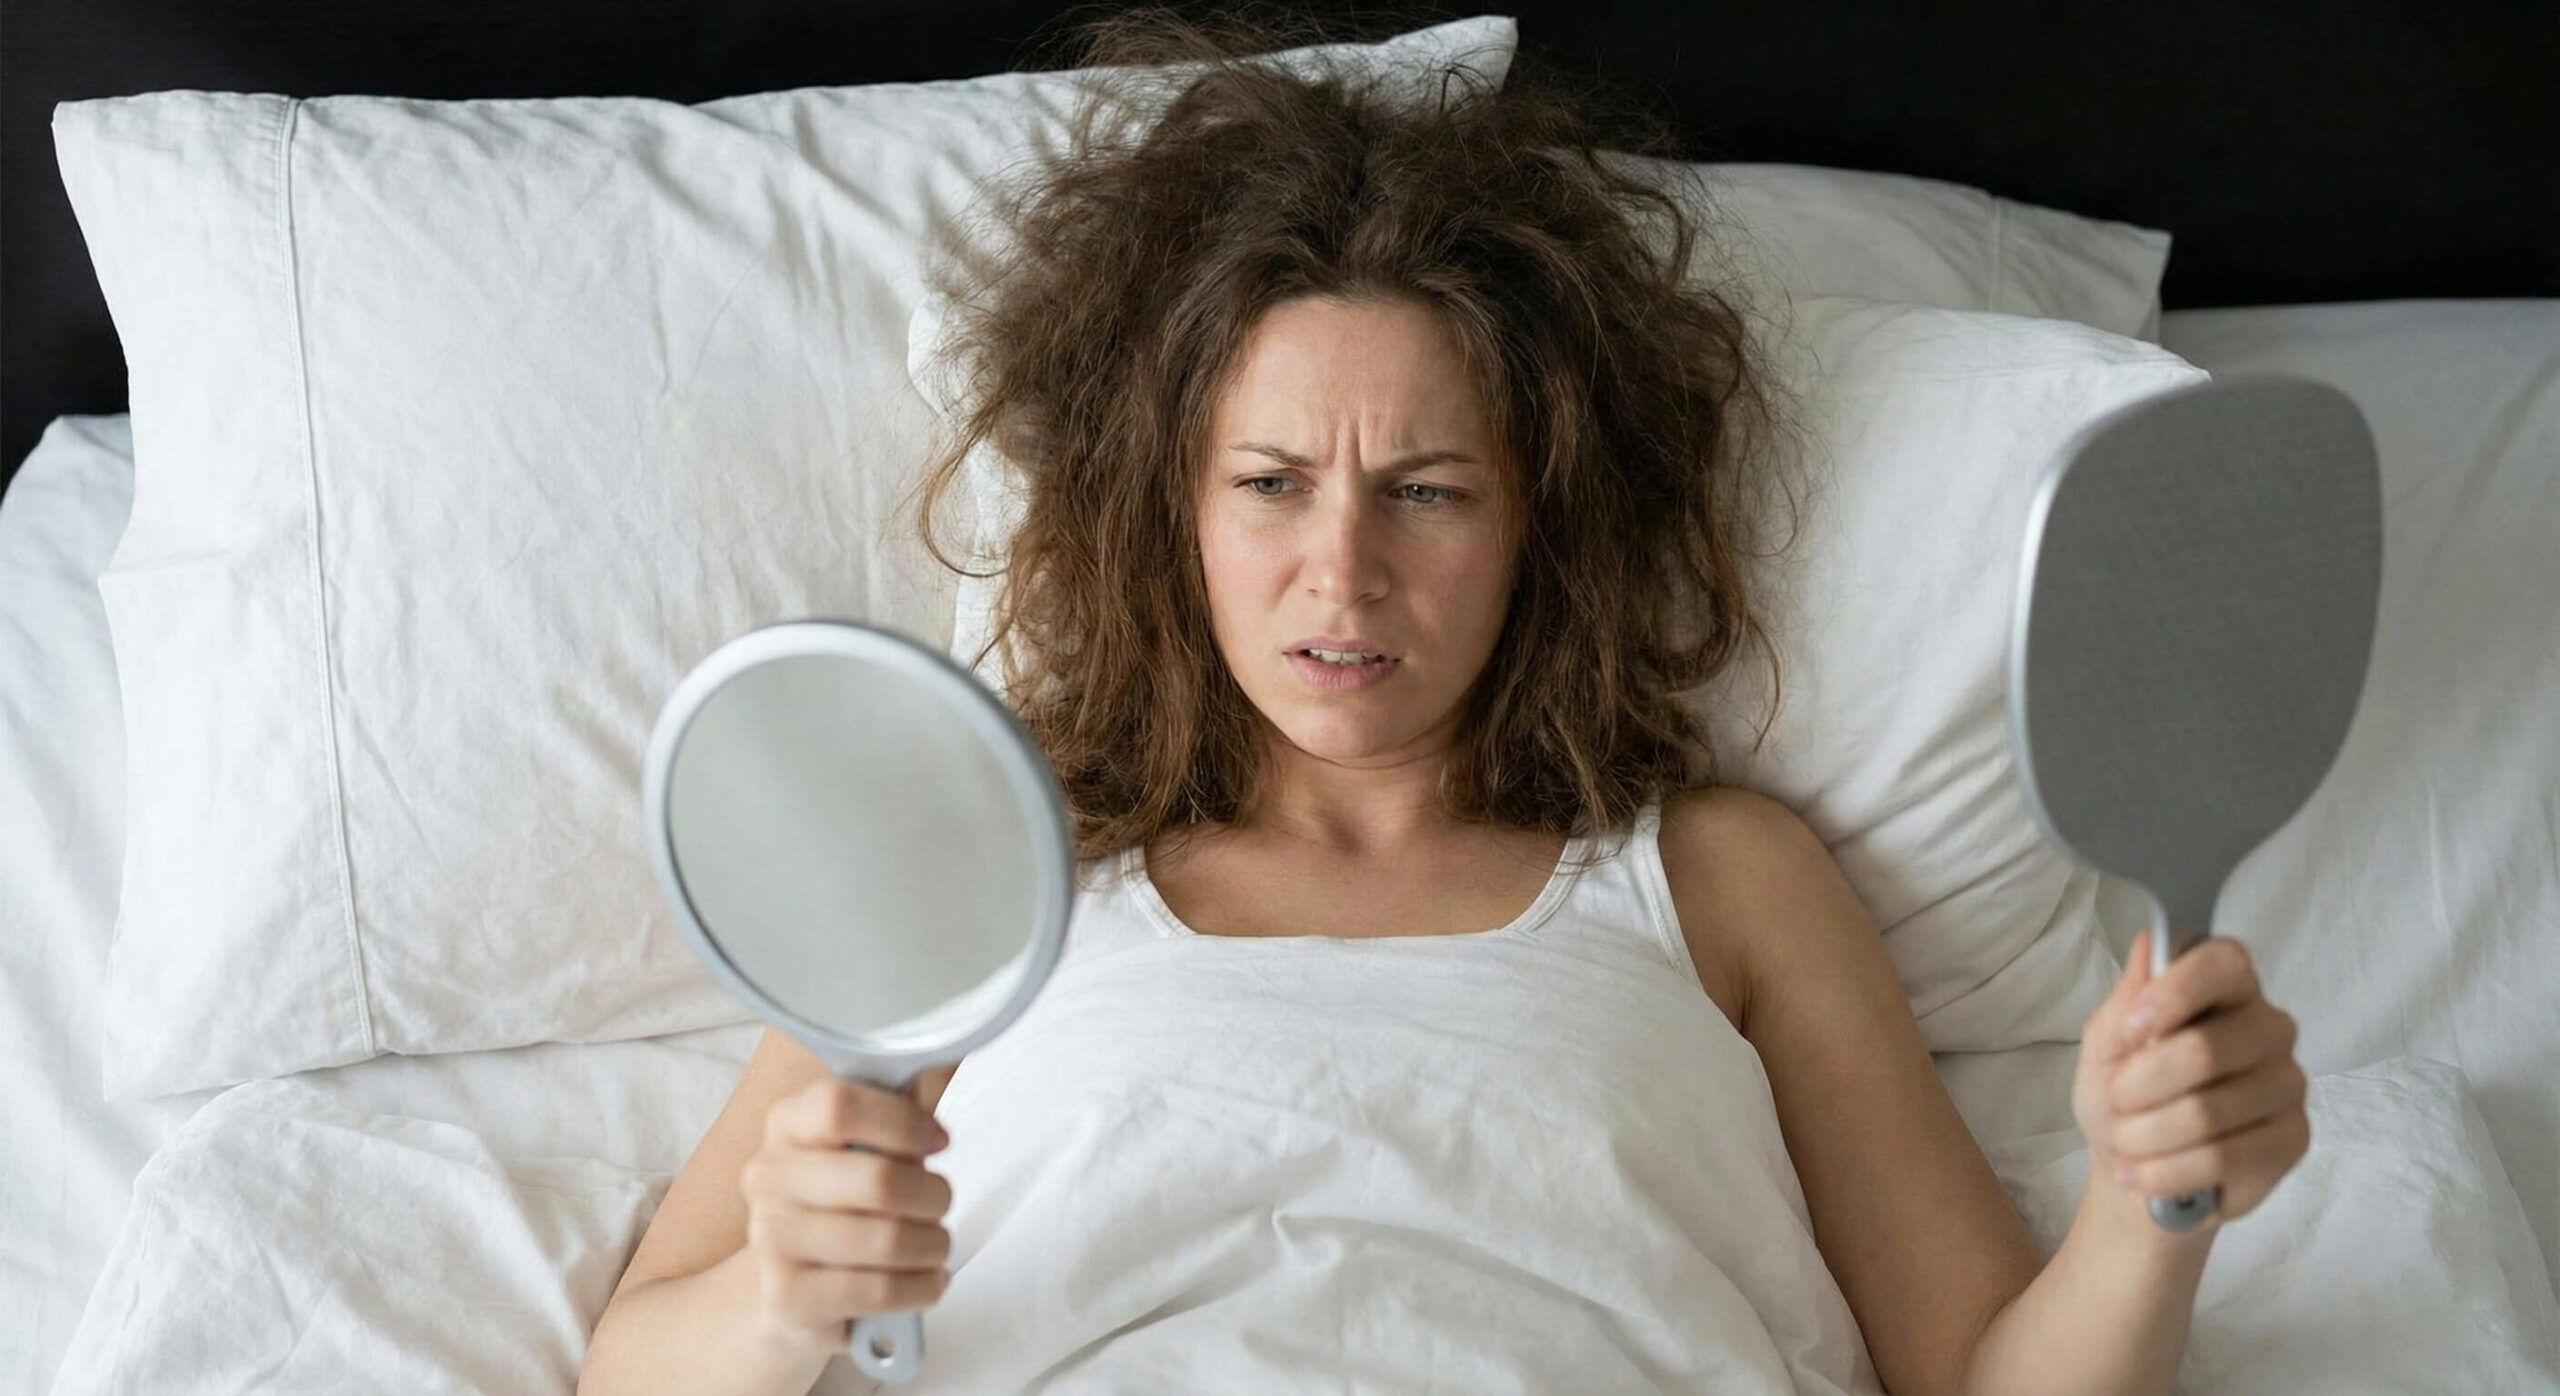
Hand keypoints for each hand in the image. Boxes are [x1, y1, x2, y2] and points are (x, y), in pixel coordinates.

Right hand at [738, 1076, 954, 1356]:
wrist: (787, 1291)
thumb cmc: (843, 1205)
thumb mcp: (867, 1149)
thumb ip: (902, 1108)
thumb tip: (945, 1053)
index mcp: (786, 1125)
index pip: (841, 1106)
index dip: (904, 1123)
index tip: (938, 1141)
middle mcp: (768, 1177)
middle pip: (879, 1179)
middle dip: (934, 1195)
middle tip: (940, 1203)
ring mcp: (771, 1239)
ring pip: (888, 1239)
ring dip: (933, 1244)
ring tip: (934, 1245)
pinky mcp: (789, 1297)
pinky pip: (880, 1291)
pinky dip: (922, 1286)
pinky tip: (926, 1280)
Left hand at [2073, 929, 2310, 1226]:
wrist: (2132, 1165)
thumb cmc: (2120, 1093)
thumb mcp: (2106, 1044)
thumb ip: (2128, 999)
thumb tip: (2151, 941)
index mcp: (2225, 989)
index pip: (2224, 962)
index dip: (2174, 994)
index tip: (2132, 1031)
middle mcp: (2268, 1027)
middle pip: (2207, 1049)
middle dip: (2138, 1086)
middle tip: (2116, 1102)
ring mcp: (2287, 1083)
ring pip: (2207, 1111)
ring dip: (2144, 1134)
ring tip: (2127, 1141)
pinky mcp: (2292, 1138)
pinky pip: (2223, 1156)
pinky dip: (2166, 1170)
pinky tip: (2143, 1172)